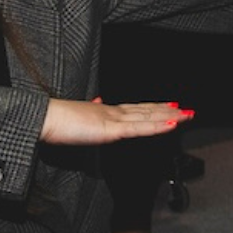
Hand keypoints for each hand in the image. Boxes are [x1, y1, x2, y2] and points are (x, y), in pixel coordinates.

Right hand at [42, 97, 187, 145]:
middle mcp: (113, 112)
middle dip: (169, 111)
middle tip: (188, 110)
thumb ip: (90, 111)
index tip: (170, 105)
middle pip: (147, 111)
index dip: (155, 107)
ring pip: (148, 117)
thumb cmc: (56, 121)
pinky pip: (139, 129)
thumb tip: (97, 102)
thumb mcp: (78, 117)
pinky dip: (157, 126)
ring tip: (187, 115)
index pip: (136, 109)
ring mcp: (114, 120)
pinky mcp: (112, 129)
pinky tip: (171, 124)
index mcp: (105, 110)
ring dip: (170, 116)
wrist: (44, 118)